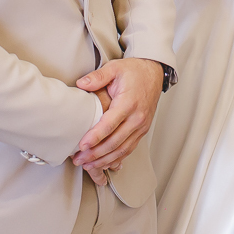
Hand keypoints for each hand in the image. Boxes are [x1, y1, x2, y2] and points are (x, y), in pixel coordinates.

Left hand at [73, 59, 162, 174]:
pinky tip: (105, 163)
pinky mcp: (142, 130)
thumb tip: (81, 84)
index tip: (82, 145)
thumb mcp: (115, 68)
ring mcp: (141, 126)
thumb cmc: (134, 71)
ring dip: (104, 160)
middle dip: (96, 154)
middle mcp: (137, 118)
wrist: (154, 73)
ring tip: (88, 165)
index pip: (110, 124)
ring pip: (122, 149)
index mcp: (128, 103)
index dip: (95, 137)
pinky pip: (129, 149)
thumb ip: (98, 76)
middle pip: (115, 142)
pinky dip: (116, 159)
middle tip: (79, 159)